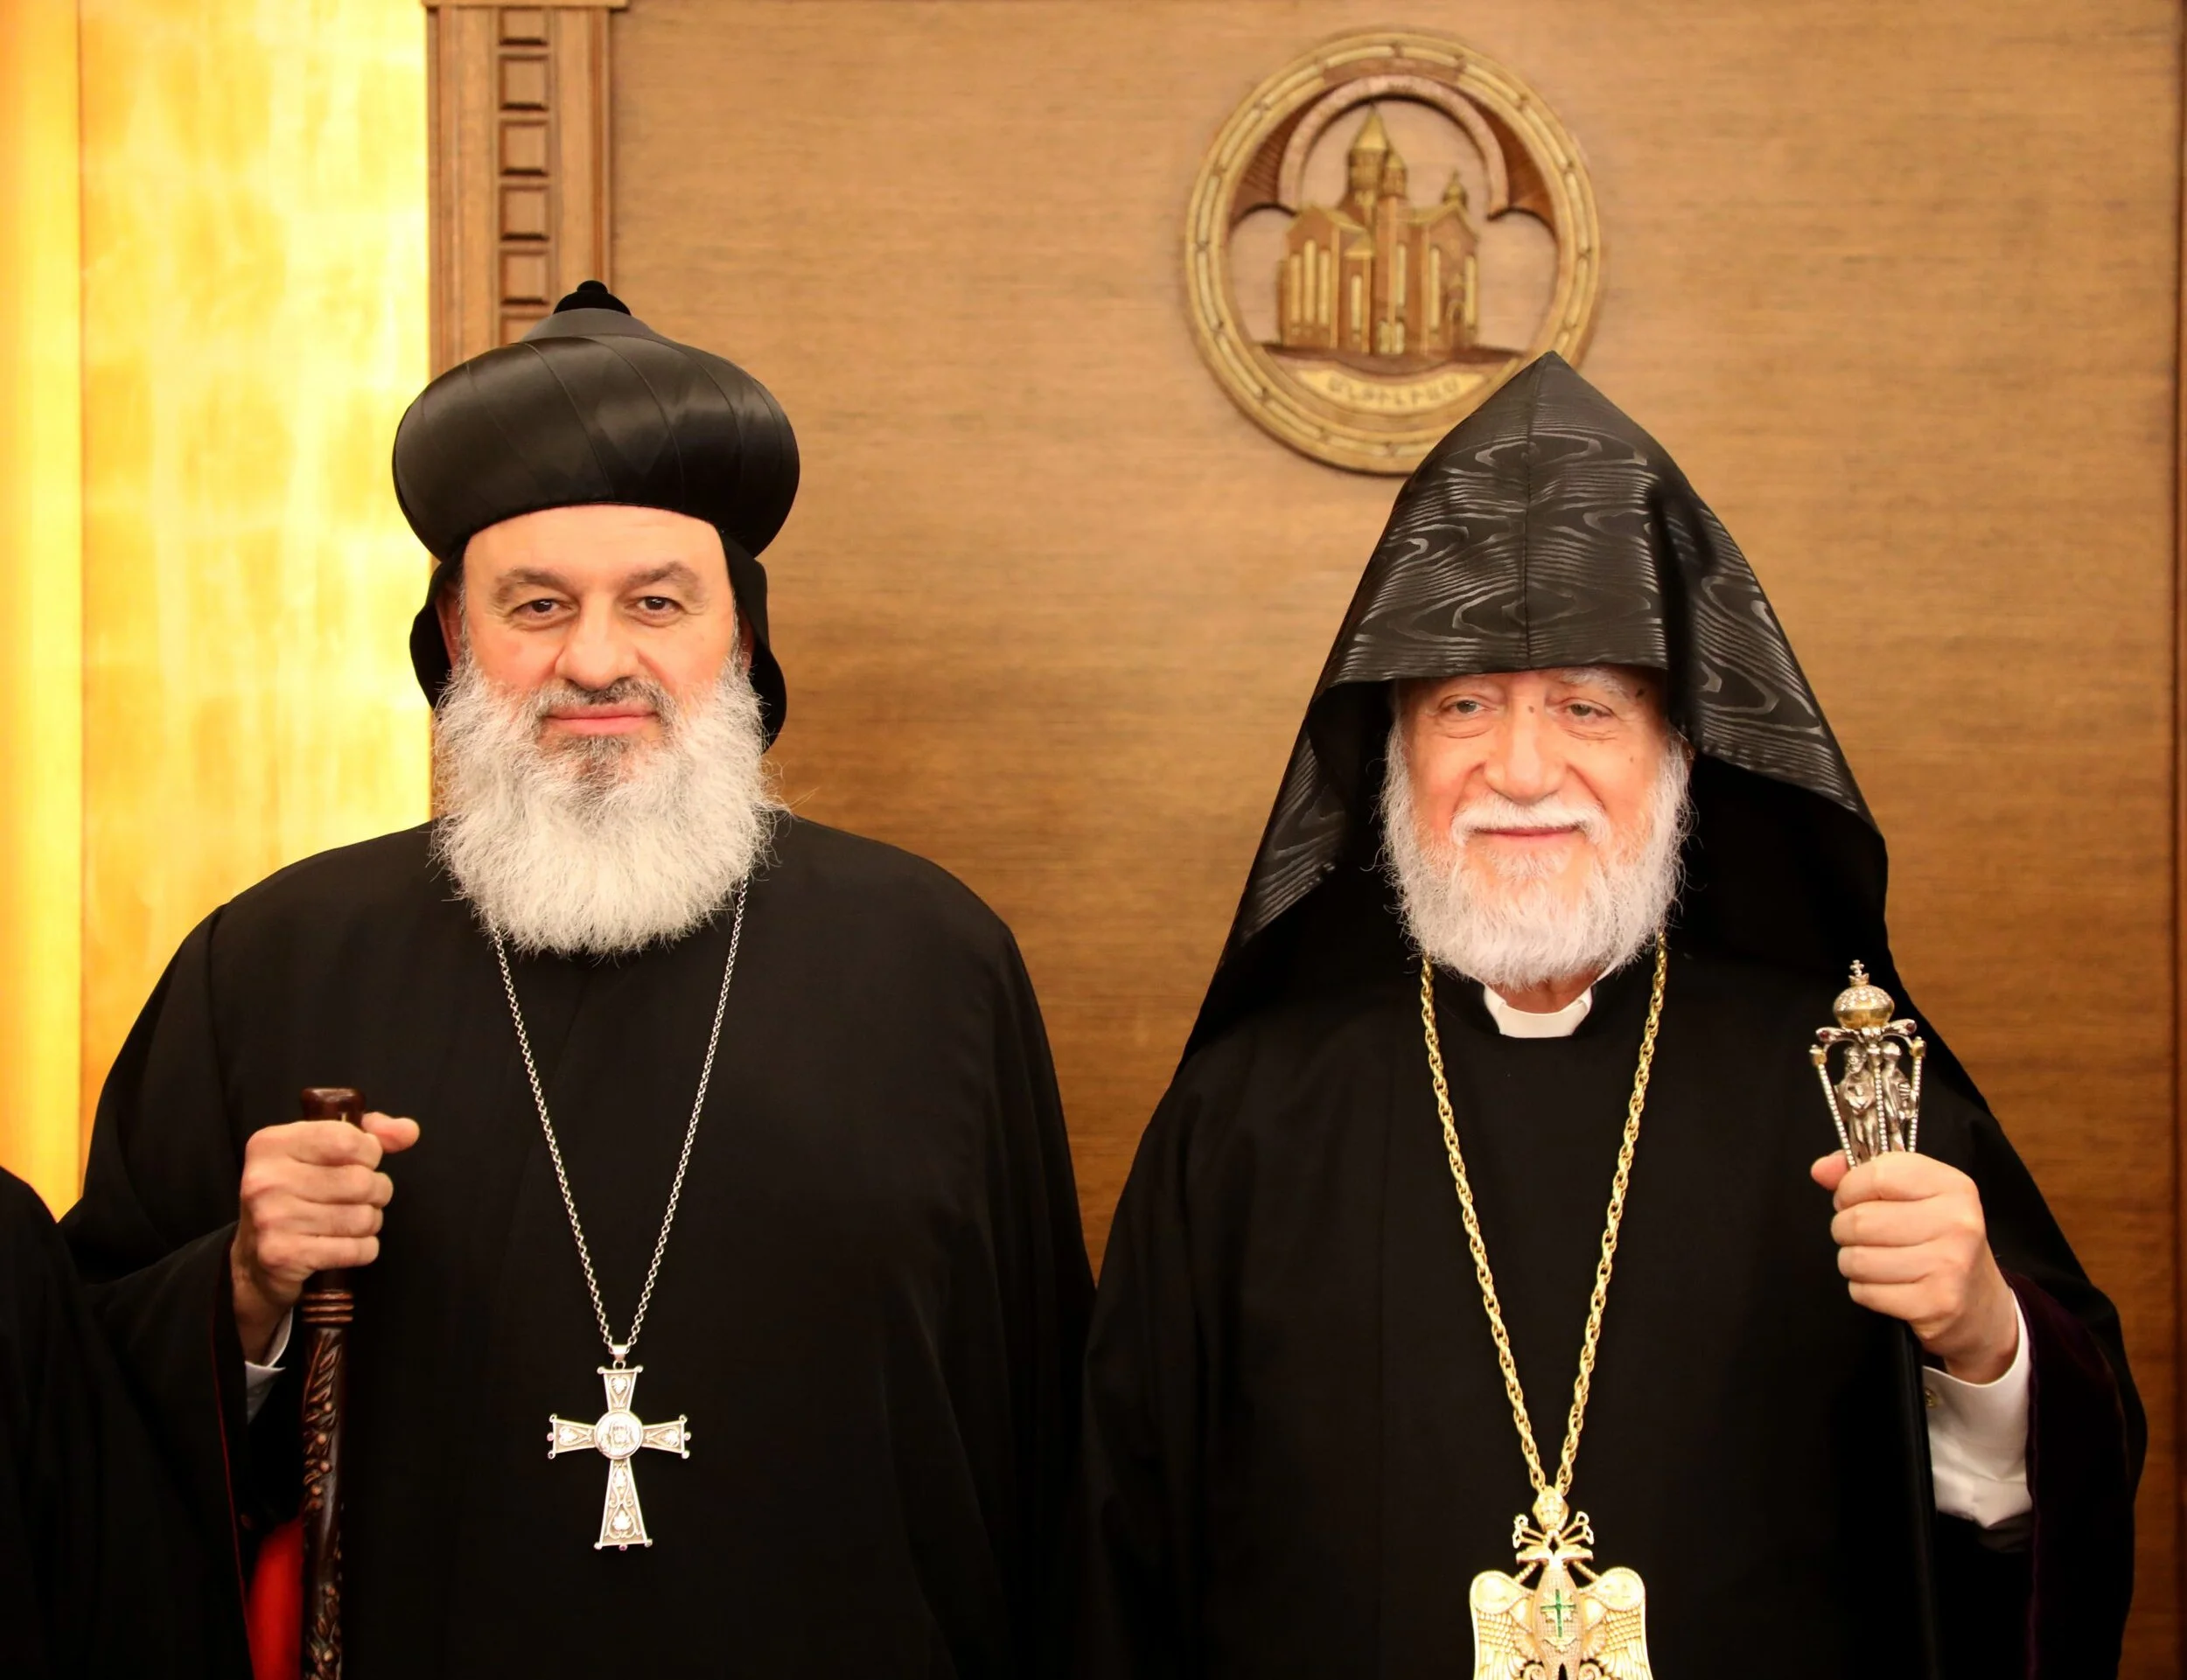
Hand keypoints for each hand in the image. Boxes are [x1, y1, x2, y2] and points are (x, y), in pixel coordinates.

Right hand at [230, 1113, 419, 1361]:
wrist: (253, 1260)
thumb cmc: (297, 1194)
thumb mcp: (322, 1151)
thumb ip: (370, 1133)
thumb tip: (408, 1131)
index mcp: (272, 1144)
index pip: (348, 1139)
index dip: (370, 1153)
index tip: (363, 1162)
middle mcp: (265, 1179)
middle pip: (361, 1181)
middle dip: (376, 1191)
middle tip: (363, 1197)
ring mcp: (272, 1219)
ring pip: (363, 1217)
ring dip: (370, 1221)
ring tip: (352, 1220)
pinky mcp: (283, 1256)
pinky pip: (356, 1249)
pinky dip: (364, 1248)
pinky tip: (346, 1245)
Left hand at [1810, 1151, 2017, 1381]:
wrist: (1979, 1302)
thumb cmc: (1938, 1241)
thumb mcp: (1913, 1197)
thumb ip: (1863, 1175)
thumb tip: (1822, 1170)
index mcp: (1952, 1186)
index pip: (1877, 1174)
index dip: (1850, 1189)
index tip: (1852, 1200)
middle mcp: (1957, 1223)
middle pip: (1860, 1220)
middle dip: (1845, 1229)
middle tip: (1861, 1236)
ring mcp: (1950, 1265)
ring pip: (1857, 1258)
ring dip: (1852, 1262)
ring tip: (1873, 1261)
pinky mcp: (1937, 1303)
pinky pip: (1865, 1292)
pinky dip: (1864, 1290)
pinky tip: (1886, 1285)